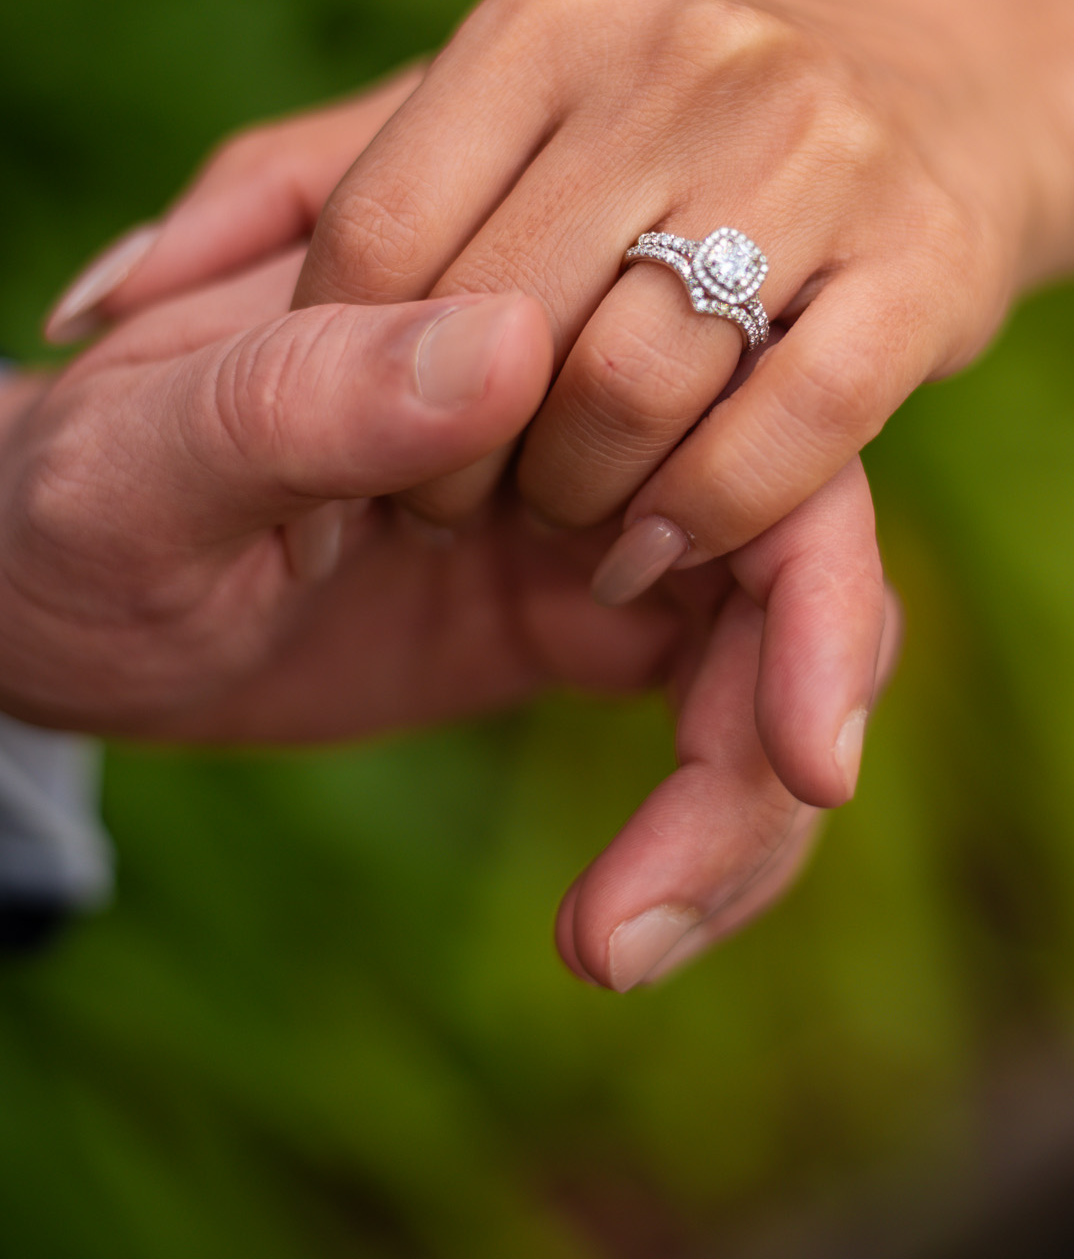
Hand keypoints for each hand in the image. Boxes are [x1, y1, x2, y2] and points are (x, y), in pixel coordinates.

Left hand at [12, 256, 898, 985]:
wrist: (48, 584)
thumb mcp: (151, 448)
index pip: (740, 408)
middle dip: (784, 734)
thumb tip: (509, 349)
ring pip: (780, 652)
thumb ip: (305, 393)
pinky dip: (705, 827)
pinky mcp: (592, 616)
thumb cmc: (76, 486)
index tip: (803, 752)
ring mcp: (606, 513)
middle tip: (652, 911)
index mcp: (519, 312)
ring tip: (615, 945)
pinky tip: (618, 921)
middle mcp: (595, 405)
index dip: (812, 580)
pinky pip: (719, 718)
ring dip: (740, 814)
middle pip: (799, 552)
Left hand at [57, 0, 1043, 571]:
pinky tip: (660, 554)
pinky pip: (786, 436)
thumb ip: (295, 192)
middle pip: (495, 328)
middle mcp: (682, 58)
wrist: (959, 88)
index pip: (381, 237)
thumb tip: (93, 299)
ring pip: (628, 389)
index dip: (357, 380)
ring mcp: (817, 152)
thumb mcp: (483, 119)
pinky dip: (703, 521)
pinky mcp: (927, 263)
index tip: (379, 448)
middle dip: (454, 463)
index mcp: (549, 18)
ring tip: (566, 526)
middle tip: (462, 511)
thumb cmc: (677, 127)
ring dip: (572, 503)